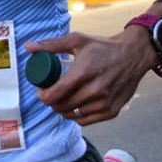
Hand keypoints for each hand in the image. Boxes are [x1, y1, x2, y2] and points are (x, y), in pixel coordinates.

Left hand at [25, 26, 156, 124]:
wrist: (134, 55)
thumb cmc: (102, 47)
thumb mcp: (76, 40)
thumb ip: (51, 45)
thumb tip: (28, 47)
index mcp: (83, 73)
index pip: (54, 95)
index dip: (42, 96)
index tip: (41, 91)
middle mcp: (95, 91)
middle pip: (61, 106)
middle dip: (51, 102)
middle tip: (50, 94)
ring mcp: (104, 103)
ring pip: (72, 115)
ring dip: (62, 110)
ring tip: (61, 99)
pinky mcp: (112, 111)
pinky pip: (85, 121)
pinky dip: (76, 116)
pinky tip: (74, 106)